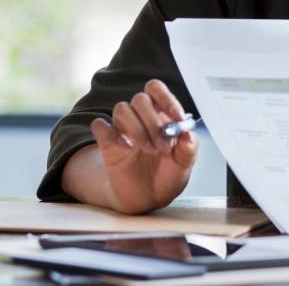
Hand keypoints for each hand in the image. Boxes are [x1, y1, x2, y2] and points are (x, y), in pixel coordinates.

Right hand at [89, 78, 198, 213]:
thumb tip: (188, 131)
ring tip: (150, 150)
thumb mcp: (185, 164)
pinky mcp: (107, 143)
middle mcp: (141, 117)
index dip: (167, 99)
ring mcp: (123, 129)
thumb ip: (189, 147)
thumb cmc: (168, 174)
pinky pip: (99, 126)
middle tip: (164, 146)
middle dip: (154, 122)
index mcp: (161, 113)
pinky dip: (111, 133)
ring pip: (122, 109)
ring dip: (137, 129)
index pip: (157, 89)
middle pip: (140, 99)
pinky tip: (126, 147)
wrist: (149, 198)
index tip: (177, 118)